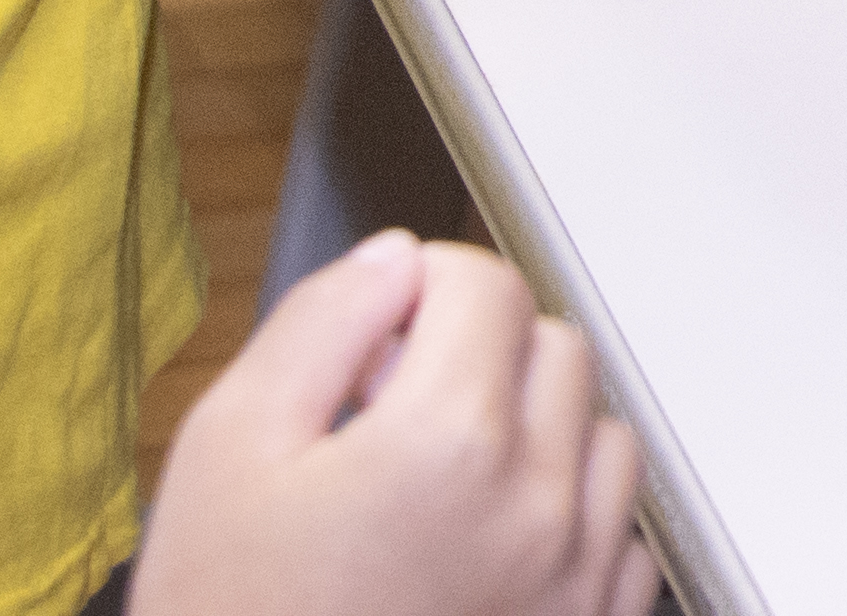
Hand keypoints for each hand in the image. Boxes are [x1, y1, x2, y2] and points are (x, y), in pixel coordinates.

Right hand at [132, 232, 652, 615]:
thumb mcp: (226, 451)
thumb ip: (318, 326)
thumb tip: (393, 264)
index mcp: (448, 442)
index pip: (487, 286)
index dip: (422, 290)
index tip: (379, 335)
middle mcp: (536, 507)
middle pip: (555, 349)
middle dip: (482, 352)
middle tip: (395, 407)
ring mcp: (573, 583)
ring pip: (601, 438)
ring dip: (538, 432)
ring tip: (444, 480)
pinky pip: (620, 540)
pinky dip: (570, 522)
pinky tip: (489, 546)